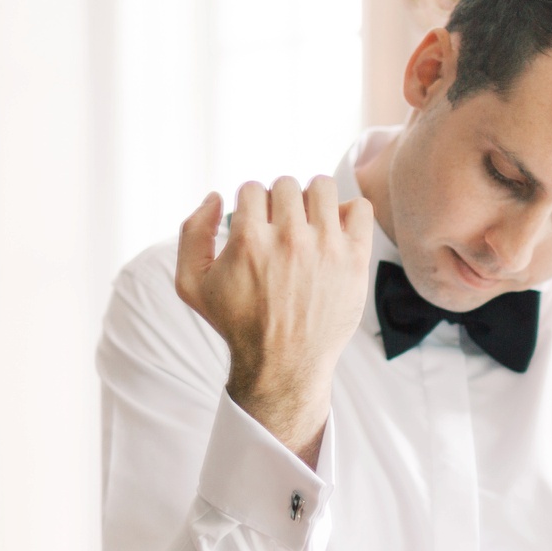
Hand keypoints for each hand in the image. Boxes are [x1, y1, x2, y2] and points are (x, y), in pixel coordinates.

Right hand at [176, 175, 372, 464]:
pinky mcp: (354, 260)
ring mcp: (326, 248)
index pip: (253, 188)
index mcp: (249, 240)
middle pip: (286, 185)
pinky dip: (348, 212)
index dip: (251, 206)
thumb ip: (191, 233)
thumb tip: (215, 197)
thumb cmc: (238, 325)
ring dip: (313, 199)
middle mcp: (289, 239)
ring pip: (323, 187)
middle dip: (279, 203)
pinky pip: (360, 209)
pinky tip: (334, 232)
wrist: (284, 365)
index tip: (256, 227)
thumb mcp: (191, 285)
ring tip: (308, 223)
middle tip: (280, 229)